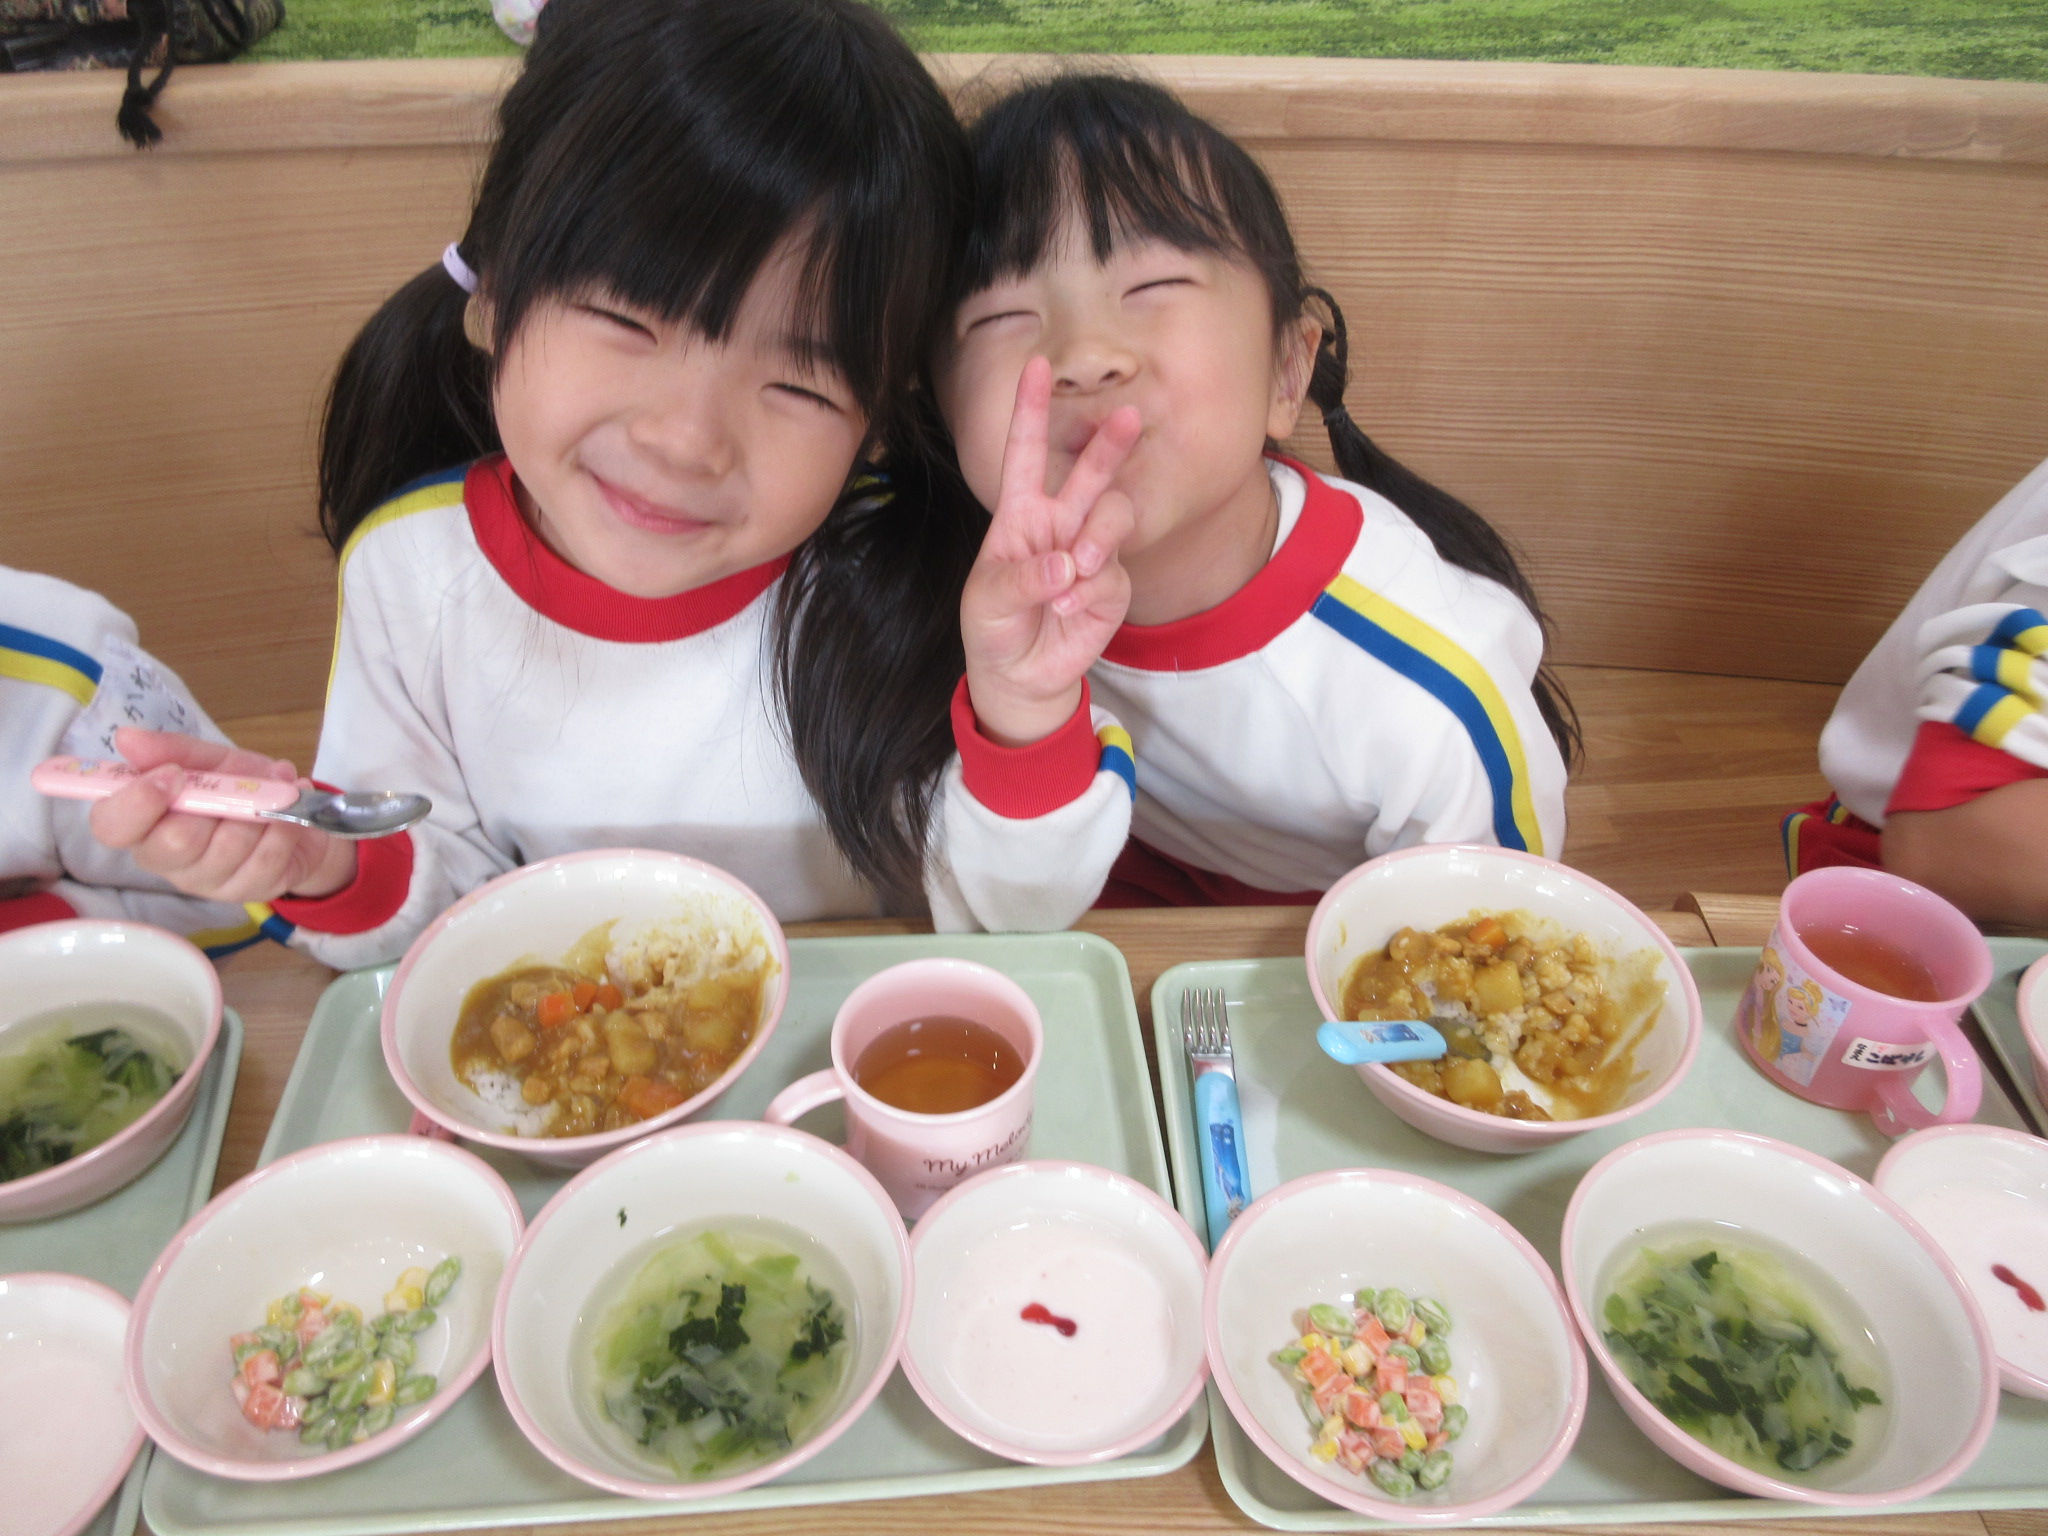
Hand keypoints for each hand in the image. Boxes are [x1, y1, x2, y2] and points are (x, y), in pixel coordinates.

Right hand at [88, 728, 356, 902]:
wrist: (293, 816)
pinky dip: (283, 828)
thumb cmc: (237, 788)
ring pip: (227, 849)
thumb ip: (172, 749)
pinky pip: (265, 859)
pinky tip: (287, 813)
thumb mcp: (208, 760)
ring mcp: (204, 881)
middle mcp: (164, 858)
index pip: (111, 827)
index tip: (173, 773)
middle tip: (235, 785)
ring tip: (273, 792)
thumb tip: (126, 737)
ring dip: (258, 812)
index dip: (137, 802)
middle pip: (174, 844)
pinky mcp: (244, 892)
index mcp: (142, 823)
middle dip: (214, 806)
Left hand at [961, 356, 1141, 745]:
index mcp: (1020, 515)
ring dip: (1100, 539)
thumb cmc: (994, 626)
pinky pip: (1112, 575)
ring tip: (1079, 570)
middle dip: (1109, 445)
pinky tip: (1068, 611)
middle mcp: (1059, 524)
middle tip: (1127, 419)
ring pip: (1113, 518)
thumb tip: (1068, 566)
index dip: (1029, 409)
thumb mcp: (988, 600)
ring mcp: (1090, 553)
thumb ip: (1024, 579)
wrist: (1019, 675)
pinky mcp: (1111, 586)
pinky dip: (1090, 593)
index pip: (1025, 453)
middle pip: (1090, 472)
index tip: (1035, 365)